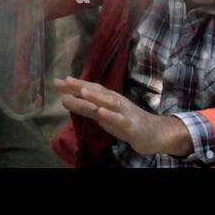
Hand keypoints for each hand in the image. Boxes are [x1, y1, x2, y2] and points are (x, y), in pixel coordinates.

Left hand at [55, 76, 192, 157]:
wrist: (155, 132)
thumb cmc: (128, 122)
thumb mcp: (106, 115)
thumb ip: (91, 109)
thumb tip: (73, 102)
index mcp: (109, 99)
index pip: (90, 89)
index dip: (75, 85)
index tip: (58, 81)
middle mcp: (115, 101)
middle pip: (96, 92)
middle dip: (80, 87)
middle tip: (63, 82)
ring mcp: (123, 112)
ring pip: (108, 102)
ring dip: (95, 96)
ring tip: (82, 91)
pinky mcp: (130, 124)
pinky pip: (119, 120)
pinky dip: (110, 115)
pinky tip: (100, 112)